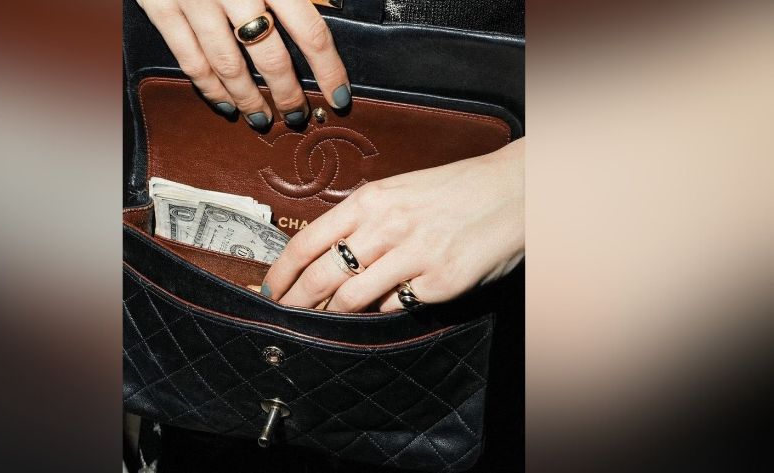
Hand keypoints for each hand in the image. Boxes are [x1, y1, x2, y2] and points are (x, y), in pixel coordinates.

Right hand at [137, 0, 350, 127]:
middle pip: (270, 58)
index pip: (310, 32)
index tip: (339, 96)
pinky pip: (188, 58)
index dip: (328, 71)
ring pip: (227, 66)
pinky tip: (223, 103)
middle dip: (287, 94)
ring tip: (264, 119)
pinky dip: (208, 88)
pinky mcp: (160, 6)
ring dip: (249, 100)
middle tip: (298, 116)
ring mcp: (193, 0)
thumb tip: (335, 1)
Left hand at [262, 138, 524, 311]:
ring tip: (323, 321)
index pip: (307, 241)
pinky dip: (379, 313)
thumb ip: (361, 218)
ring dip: (331, 315)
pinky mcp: (440, 282)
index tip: (268, 290)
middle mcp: (387, 226)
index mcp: (371, 199)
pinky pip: (394, 308)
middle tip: (284, 317)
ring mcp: (415, 255)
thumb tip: (323, 255)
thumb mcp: (399, 191)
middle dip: (296, 303)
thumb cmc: (453, 190)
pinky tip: (377, 311)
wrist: (512, 189)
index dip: (281, 272)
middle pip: (322, 276)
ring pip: (352, 298)